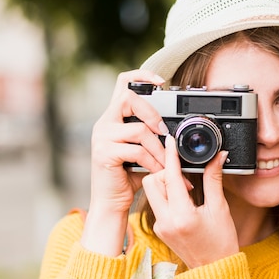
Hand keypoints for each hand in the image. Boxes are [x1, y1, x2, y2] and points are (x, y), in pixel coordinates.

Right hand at [81, 70, 167, 256]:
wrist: (112, 203)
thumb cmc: (129, 177)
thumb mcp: (144, 151)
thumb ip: (152, 136)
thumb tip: (176, 130)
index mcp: (114, 118)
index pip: (123, 84)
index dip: (141, 76)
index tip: (161, 80)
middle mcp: (104, 123)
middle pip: (128, 98)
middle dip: (152, 113)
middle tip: (164, 132)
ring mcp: (102, 138)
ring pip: (139, 130)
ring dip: (159, 148)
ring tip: (167, 163)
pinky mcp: (104, 153)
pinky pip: (136, 151)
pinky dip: (153, 161)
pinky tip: (158, 171)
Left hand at [142, 135, 239, 267]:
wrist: (214, 269)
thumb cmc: (221, 242)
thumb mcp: (220, 208)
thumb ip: (214, 179)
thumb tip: (218, 156)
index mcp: (182, 215)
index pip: (170, 177)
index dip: (170, 156)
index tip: (171, 141)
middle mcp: (166, 221)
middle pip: (152, 182)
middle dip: (164, 171)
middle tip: (183, 172)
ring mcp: (160, 226)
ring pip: (152, 192)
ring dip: (165, 183)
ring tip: (186, 187)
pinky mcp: (159, 229)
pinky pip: (157, 204)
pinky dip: (167, 195)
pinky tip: (183, 199)